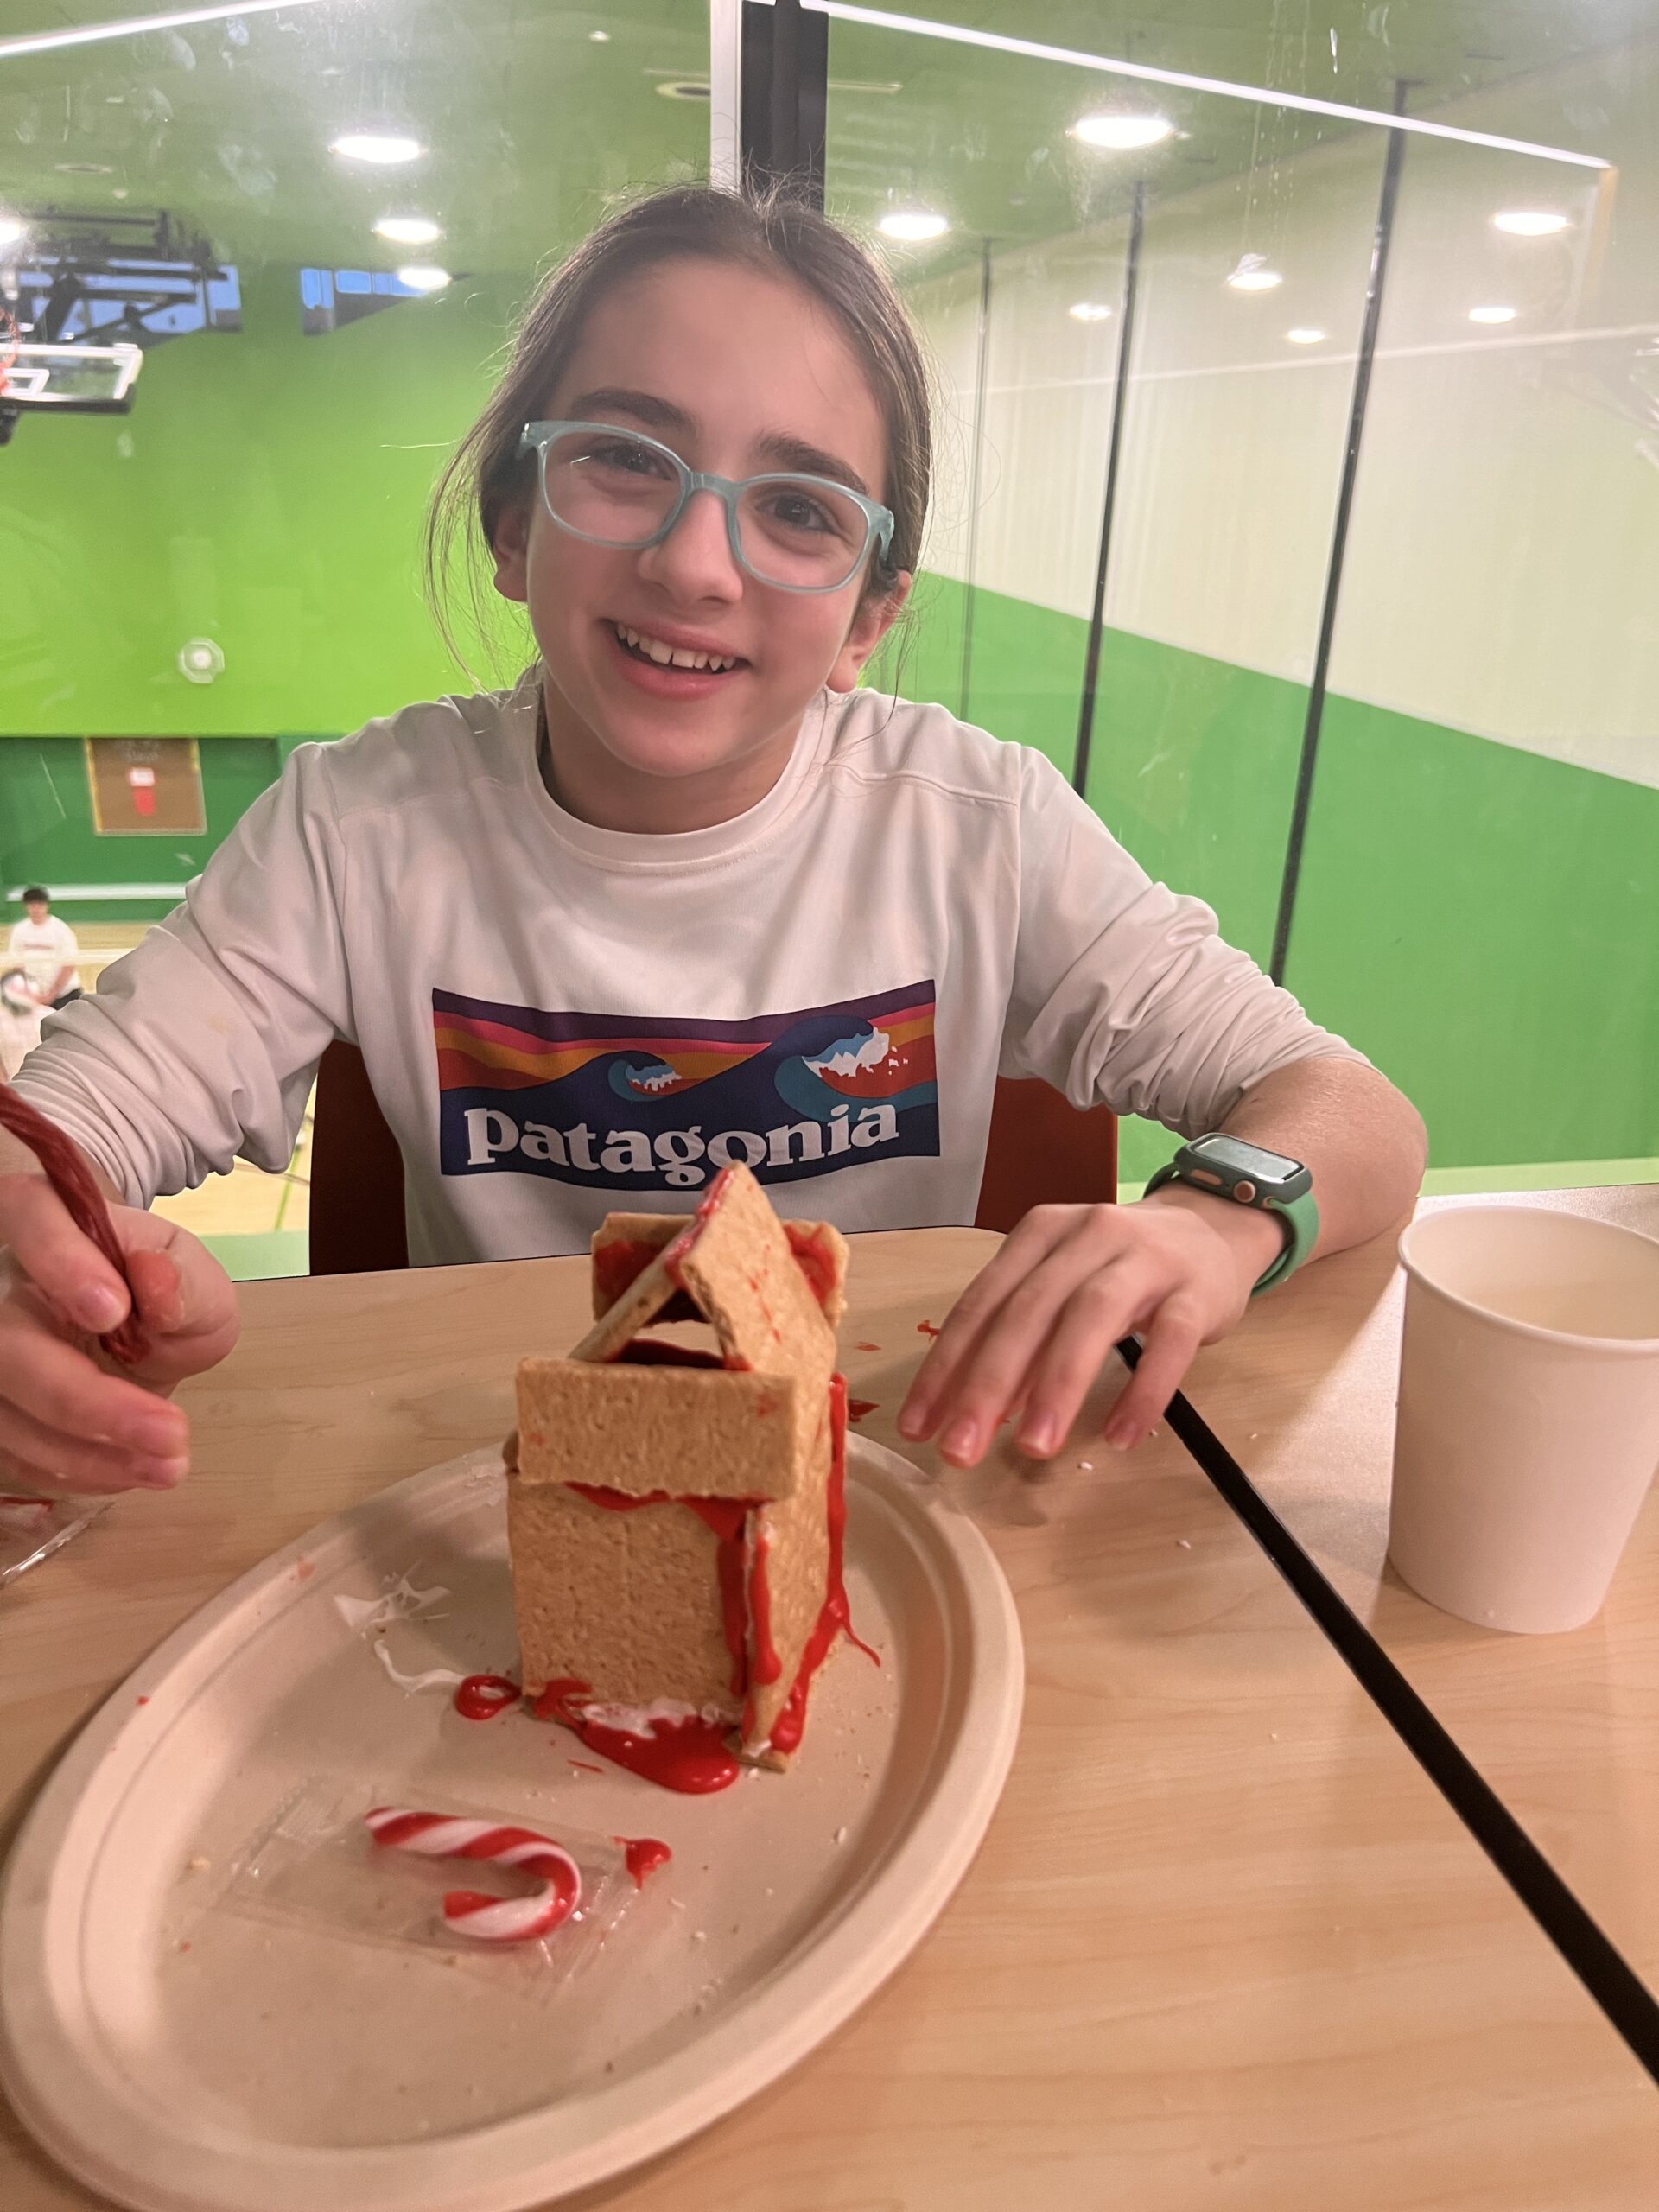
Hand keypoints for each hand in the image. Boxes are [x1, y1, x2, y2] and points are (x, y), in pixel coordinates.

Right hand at [0, 1127, 239, 1494]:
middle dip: (86, 1399)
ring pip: (4, 1410)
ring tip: (167, 1466)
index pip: (30, 1219)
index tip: (113, 1312)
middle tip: (168, 1432)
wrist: (129, 1325)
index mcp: (39, 1217)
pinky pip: (12, 1451)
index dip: (61, 1264)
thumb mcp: (188, 1271)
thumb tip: (153, 1283)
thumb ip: (183, 1279)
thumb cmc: (155, 1285)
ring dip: (84, 1452)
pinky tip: (130, 1472)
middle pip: (6, 1344)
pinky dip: (72, 1470)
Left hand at [898, 1192, 1283, 1468]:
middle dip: (989, 1384)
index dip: (947, 1366)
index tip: (919, 1427)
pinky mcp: (1197, 1291)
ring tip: (1034, 1449)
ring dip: (1058, 1385)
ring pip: (1093, 1317)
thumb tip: (976, 1409)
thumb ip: (1022, 1335)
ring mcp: (1145, 1259)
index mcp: (1040, 1233)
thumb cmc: (1121, 1267)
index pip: (983, 1303)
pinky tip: (1120, 1436)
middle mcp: (1087, 1236)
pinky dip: (1145, 1390)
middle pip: (1029, 1310)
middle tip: (961, 1450)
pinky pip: (1170, 1342)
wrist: (1213, 1226)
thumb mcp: (1062, 1283)